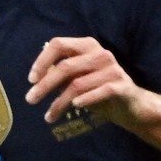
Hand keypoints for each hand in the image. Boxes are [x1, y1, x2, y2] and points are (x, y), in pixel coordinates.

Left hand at [26, 36, 141, 124]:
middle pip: (65, 66)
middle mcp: (100, 53)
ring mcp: (112, 69)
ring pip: (77, 84)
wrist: (130, 105)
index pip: (59, 44)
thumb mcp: (77, 78)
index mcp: (87, 46)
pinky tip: (74, 106)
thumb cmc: (97, 89)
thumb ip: (59, 72)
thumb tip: (36, 74)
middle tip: (30, 100)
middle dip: (44, 85)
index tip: (31, 80)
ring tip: (49, 116)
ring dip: (59, 102)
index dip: (42, 61)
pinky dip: (84, 100)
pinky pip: (99, 92)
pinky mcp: (121, 86)